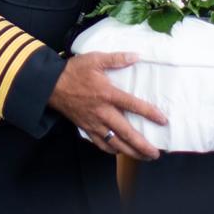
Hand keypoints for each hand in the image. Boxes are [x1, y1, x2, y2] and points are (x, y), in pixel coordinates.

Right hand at [48, 52, 166, 160]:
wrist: (50, 85)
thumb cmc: (73, 71)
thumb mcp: (95, 59)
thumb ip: (116, 58)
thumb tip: (136, 56)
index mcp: (107, 94)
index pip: (133, 105)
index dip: (150, 113)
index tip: (163, 120)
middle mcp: (103, 112)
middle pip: (126, 133)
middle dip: (142, 145)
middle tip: (156, 153)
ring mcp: (94, 123)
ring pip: (115, 143)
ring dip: (131, 152)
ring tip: (144, 157)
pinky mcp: (86, 128)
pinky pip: (100, 143)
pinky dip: (112, 150)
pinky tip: (120, 151)